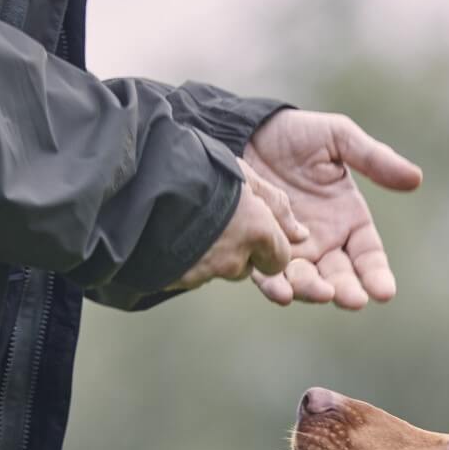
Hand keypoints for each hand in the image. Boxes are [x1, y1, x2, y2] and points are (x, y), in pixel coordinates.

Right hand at [172, 160, 306, 290]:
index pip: (280, 259)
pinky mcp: (178, 280)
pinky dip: (188, 260)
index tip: (257, 232)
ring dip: (212, 254)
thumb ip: (276, 204)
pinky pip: (191, 274)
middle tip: (220, 222)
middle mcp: (235, 259)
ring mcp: (205, 272)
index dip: (270, 246)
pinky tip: (175, 235)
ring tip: (194, 223)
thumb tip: (302, 234)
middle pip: (248, 266)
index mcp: (257, 232)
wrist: (146, 183)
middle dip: (240, 251)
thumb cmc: (198, 170)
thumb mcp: (244, 175)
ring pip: (219, 270)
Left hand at [244, 110, 421, 309]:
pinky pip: (269, 275)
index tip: (385, 292)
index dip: (377, 274)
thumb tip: (416, 178)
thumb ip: (373, 159)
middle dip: (347, 291)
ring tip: (321, 293)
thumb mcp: (338, 138)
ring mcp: (293, 251)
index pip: (368, 256)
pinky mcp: (260, 251)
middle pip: (340, 276)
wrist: (245, 133)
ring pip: (307, 282)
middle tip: (353, 300)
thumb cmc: (296, 134)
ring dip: (314, 291)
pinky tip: (282, 292)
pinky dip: (276, 287)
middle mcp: (324, 243)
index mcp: (349, 221)